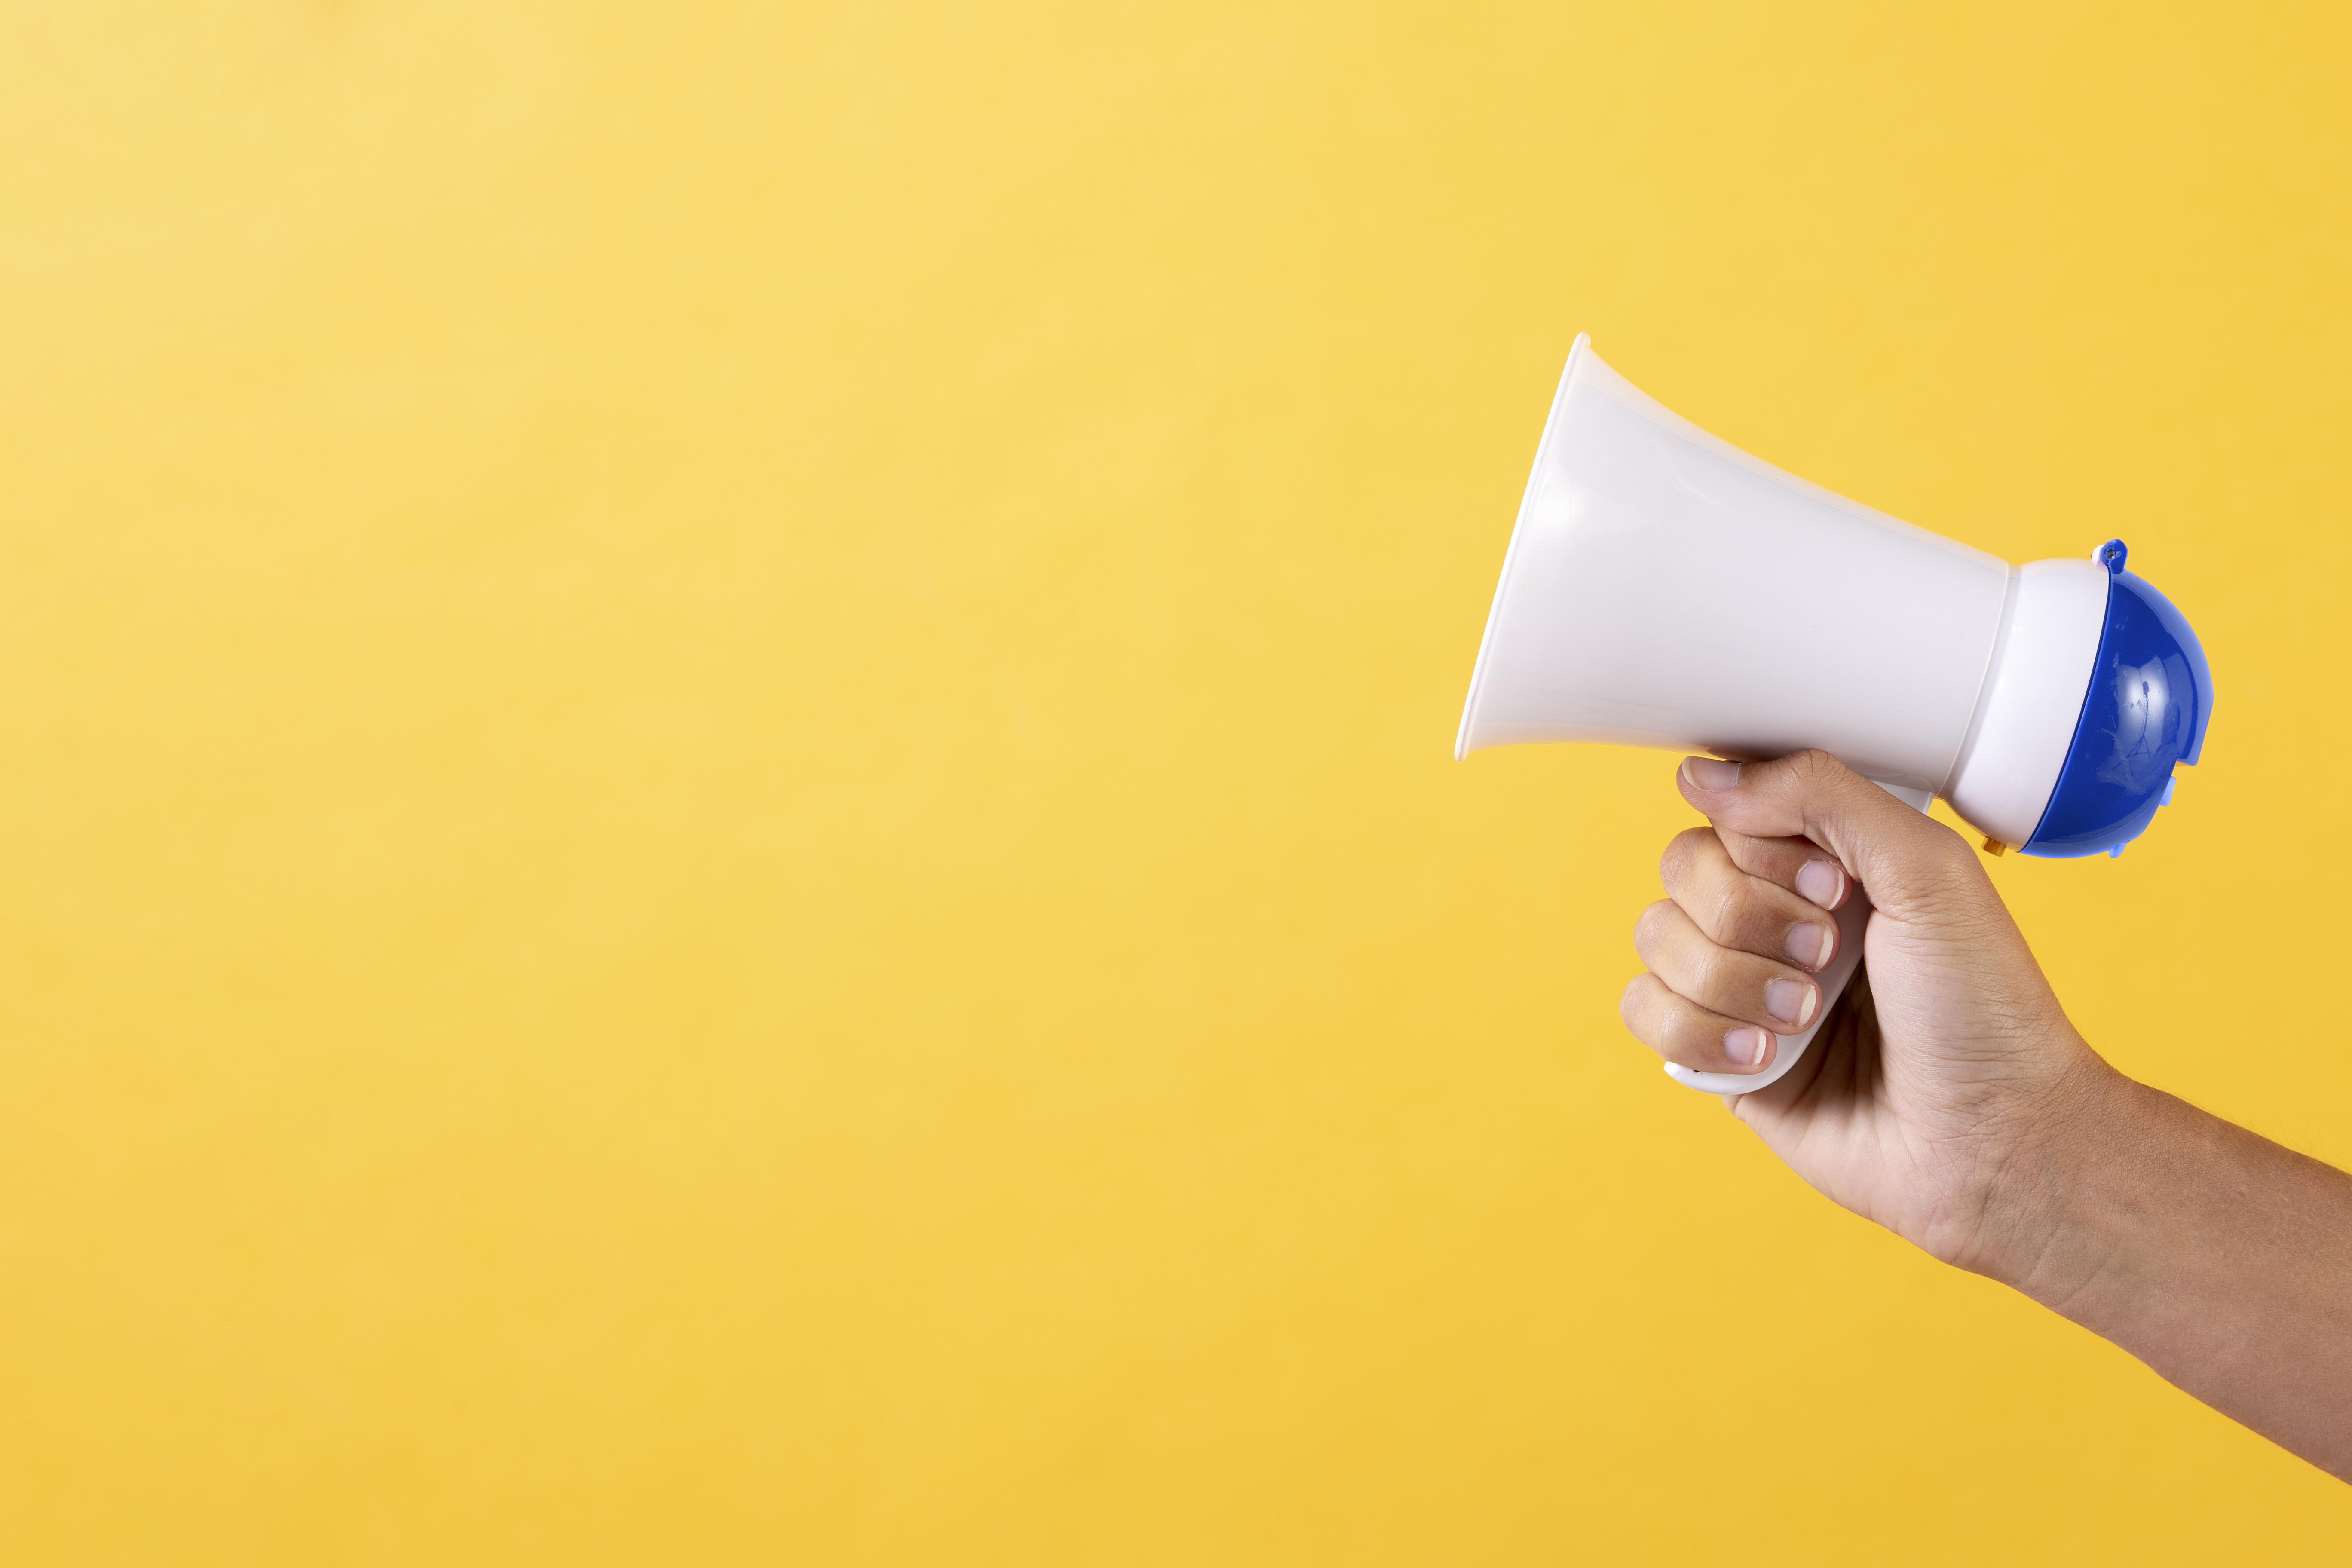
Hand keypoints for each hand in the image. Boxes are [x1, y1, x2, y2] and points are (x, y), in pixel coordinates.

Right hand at [1618, 749, 2112, 1272]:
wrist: (1990, 1139)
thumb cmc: (1982, 1008)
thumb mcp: (1928, 868)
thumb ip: (1821, 795)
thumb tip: (1703, 773)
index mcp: (1828, 863)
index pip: (1730, 810)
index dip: (1765, 848)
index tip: (1834, 887)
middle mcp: (1777, 916)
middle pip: (1681, 868)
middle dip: (1749, 917)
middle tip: (1826, 958)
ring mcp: (1742, 987)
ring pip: (1654, 939)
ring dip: (1731, 980)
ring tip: (1804, 1019)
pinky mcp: (1717, 1056)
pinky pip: (1643, 1013)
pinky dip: (1697, 1031)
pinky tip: (1763, 1056)